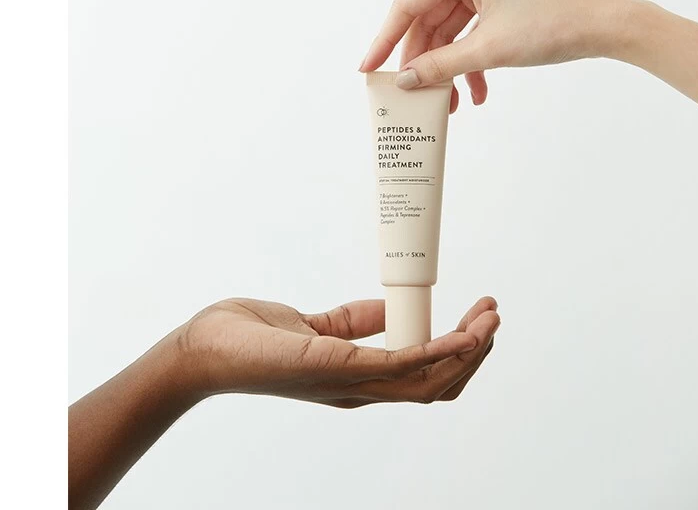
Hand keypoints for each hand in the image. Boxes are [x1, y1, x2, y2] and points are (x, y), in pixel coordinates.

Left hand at [177, 296, 499, 406]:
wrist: (205, 349)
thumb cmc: (250, 340)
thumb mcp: (316, 326)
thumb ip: (354, 322)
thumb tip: (390, 309)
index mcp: (360, 377)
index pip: (424, 376)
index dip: (458, 351)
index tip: (476, 316)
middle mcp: (362, 388)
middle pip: (438, 384)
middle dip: (474, 353)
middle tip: (492, 314)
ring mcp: (353, 383)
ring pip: (431, 381)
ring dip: (468, 353)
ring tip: (489, 321)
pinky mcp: (340, 368)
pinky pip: (404, 366)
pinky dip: (440, 351)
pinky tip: (460, 333)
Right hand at [359, 0, 697, 108]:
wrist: (603, 27)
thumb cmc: (552, 26)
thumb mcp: (488, 51)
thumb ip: (440, 66)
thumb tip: (405, 80)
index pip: (409, 6)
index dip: (386, 40)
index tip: (369, 69)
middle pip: (428, 22)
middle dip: (423, 62)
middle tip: (413, 95)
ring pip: (449, 33)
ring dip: (448, 69)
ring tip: (448, 103)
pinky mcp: (499, 2)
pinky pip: (470, 33)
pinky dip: (469, 62)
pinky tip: (475, 93)